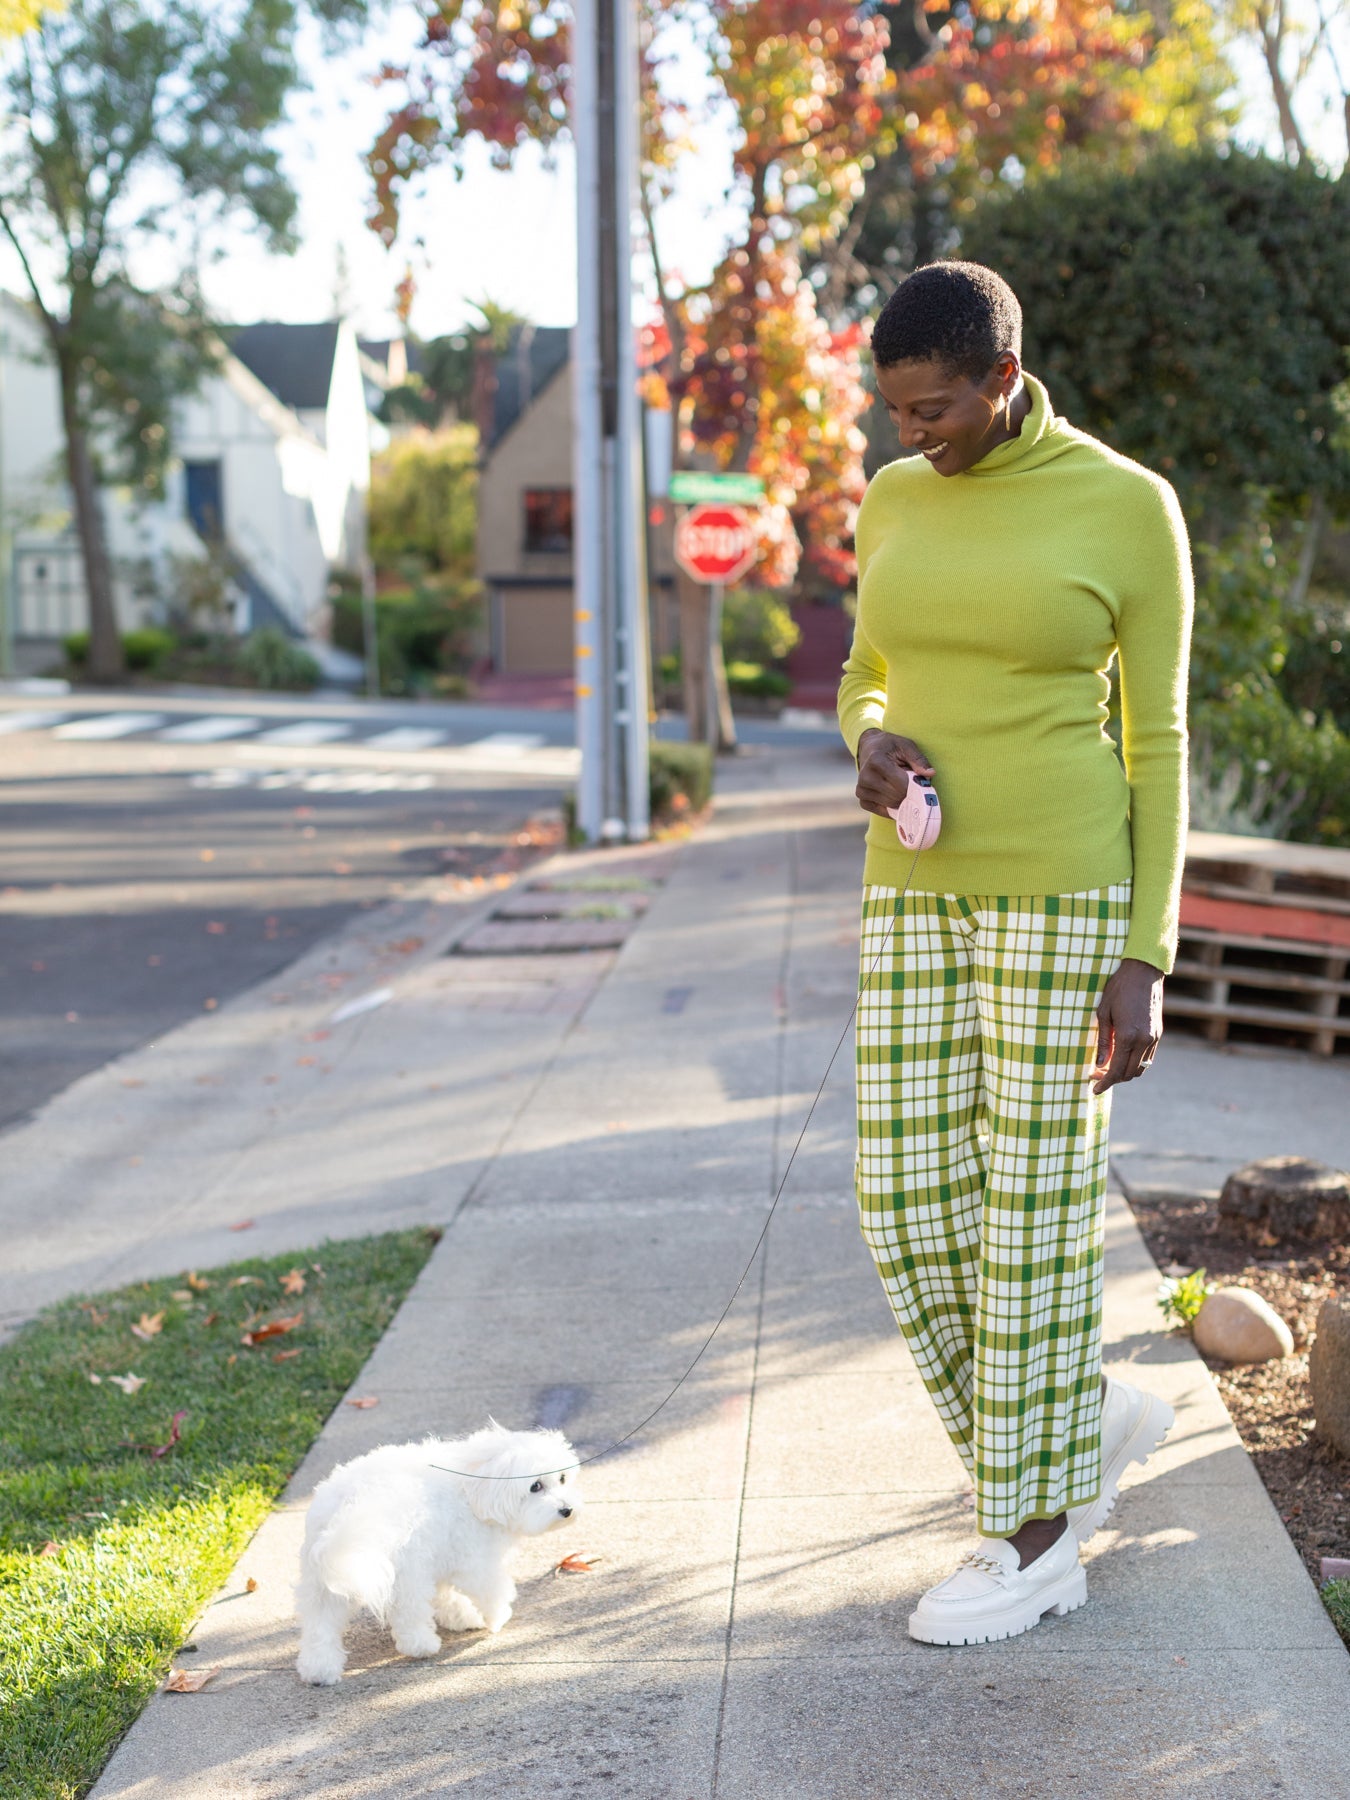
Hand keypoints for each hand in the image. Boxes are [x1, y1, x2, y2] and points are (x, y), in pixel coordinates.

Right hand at [855, 728, 934, 818]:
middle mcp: (865, 776)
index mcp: (876, 760)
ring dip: (901, 798)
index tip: (920, 780)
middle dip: (909, 792)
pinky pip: (880, 810)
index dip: (915, 785)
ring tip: (900, 786)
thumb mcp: (906, 745)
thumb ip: (918, 759)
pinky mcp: (861, 798)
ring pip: (890, 804)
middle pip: (896, 795)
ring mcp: (861, 789)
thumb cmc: (890, 746)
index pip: (901, 783)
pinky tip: (894, 796)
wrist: (869, 747)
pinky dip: (891, 806)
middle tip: (911, 784)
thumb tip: (930, 774)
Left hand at [1091, 958, 1163, 1093]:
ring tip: (1109, 1067)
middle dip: (1114, 1079)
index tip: (1094, 1088)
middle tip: (1097, 1075)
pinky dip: (1135, 1062)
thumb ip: (1103, 1041)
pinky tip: (1123, 1056)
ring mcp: (1154, 1038)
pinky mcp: (1158, 1033)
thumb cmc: (1118, 989)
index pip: (1117, 1070)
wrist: (1143, 972)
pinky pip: (1148, 1057)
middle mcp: (1144, 1040)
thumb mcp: (1103, 1014)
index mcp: (1128, 1036)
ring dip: (1126, 1072)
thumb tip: (1099, 1064)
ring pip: (1141, 1067)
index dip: (1105, 1083)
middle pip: (1130, 1073)